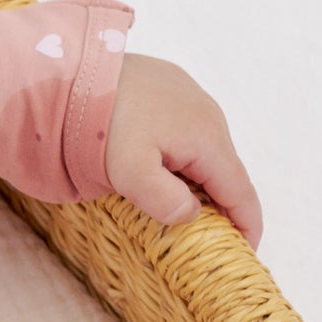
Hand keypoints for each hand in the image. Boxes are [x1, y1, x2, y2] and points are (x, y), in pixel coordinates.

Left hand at [104, 51, 262, 249]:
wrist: (74, 70)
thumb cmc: (100, 122)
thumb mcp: (128, 171)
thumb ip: (162, 199)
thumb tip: (191, 214)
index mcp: (207, 139)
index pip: (239, 190)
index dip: (247, 224)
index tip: (248, 251)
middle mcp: (209, 115)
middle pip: (225, 171)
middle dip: (225, 205)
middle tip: (212, 239)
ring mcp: (190, 98)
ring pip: (206, 151)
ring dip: (202, 181)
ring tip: (187, 208)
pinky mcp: (170, 88)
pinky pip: (188, 132)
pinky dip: (185, 158)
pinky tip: (163, 170)